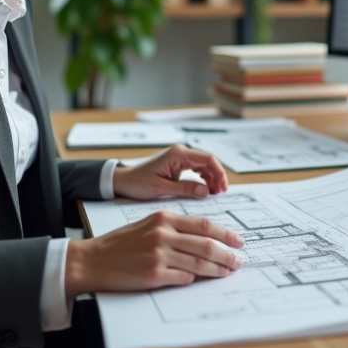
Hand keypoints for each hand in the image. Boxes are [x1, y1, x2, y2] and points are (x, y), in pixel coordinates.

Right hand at [65, 210, 244, 295]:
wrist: (92, 260)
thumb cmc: (120, 244)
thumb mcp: (147, 225)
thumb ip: (173, 228)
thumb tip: (202, 239)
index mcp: (163, 218)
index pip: (203, 224)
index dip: (224, 234)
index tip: (238, 241)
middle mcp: (163, 234)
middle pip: (206, 243)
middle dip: (227, 253)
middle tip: (239, 260)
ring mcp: (159, 254)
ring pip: (199, 262)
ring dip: (217, 269)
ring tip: (229, 271)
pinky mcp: (154, 274)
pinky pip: (183, 277)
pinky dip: (194, 279)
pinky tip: (200, 280)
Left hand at [112, 144, 228, 199]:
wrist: (123, 180)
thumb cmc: (138, 182)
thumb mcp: (161, 188)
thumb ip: (185, 189)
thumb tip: (206, 191)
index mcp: (178, 154)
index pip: (207, 159)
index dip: (219, 173)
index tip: (223, 188)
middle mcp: (180, 153)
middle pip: (208, 162)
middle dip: (217, 177)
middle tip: (221, 194)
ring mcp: (179, 158)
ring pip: (203, 166)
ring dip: (211, 178)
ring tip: (215, 194)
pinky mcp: (177, 165)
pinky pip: (196, 169)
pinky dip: (203, 179)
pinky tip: (205, 190)